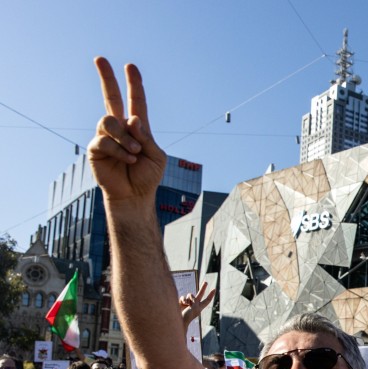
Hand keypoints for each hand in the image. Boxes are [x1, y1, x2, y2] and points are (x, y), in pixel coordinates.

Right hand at [87, 57, 166, 203]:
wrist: (134, 195)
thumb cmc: (147, 176)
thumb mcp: (156, 155)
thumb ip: (146, 137)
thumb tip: (132, 119)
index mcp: (136, 127)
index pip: (135, 101)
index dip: (134, 84)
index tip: (130, 66)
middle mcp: (119, 128)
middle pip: (110, 97)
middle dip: (106, 77)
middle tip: (99, 58)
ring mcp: (106, 136)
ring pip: (108, 121)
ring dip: (125, 137)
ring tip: (135, 153)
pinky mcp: (95, 149)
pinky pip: (104, 141)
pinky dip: (120, 151)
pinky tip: (128, 160)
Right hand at [180, 281, 215, 327]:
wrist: (178, 320)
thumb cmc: (188, 316)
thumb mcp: (195, 308)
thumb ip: (195, 301)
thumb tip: (191, 295)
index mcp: (200, 307)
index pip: (207, 300)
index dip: (210, 295)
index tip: (214, 289)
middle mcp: (195, 304)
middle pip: (200, 294)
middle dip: (203, 288)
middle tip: (206, 282)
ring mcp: (188, 303)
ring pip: (190, 295)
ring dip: (189, 298)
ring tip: (187, 304)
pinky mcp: (181, 303)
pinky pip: (183, 297)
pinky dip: (183, 299)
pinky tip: (182, 304)